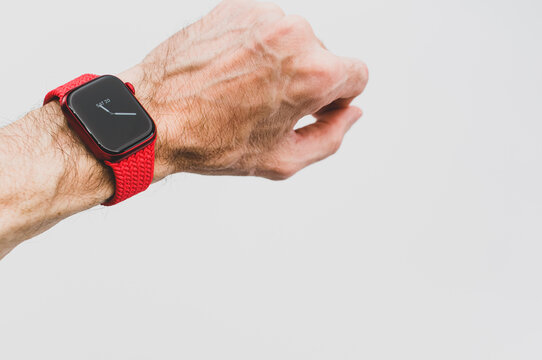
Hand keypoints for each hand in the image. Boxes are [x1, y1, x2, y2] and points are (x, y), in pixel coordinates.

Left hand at [120, 0, 367, 180]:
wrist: (156, 115)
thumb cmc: (212, 141)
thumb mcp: (283, 159)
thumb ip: (331, 137)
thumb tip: (351, 114)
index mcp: (314, 72)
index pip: (357, 75)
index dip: (338, 98)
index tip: (314, 108)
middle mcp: (294, 35)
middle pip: (324, 56)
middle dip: (306, 81)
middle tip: (269, 106)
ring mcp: (264, 17)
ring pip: (294, 40)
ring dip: (280, 62)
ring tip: (245, 89)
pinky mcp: (237, 8)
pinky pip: (265, 28)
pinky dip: (256, 47)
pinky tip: (232, 71)